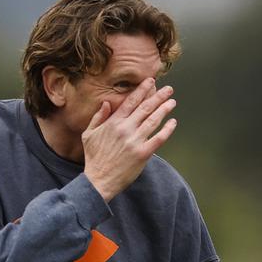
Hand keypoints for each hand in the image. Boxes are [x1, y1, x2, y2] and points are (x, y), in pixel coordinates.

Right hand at [82, 78, 177, 201]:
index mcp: (113, 123)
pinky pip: (159, 139)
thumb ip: (98, 117)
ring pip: (153, 121)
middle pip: (145, 108)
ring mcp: (135, 141)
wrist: (99, 180)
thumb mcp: (89, 134)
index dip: (142, 90)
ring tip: (172, 102)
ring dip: (165, 109)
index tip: (151, 82)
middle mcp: (125, 129)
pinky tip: (173, 122)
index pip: (131, 102)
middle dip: (158, 96)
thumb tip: (107, 103)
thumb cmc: (94, 158)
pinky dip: (167, 130)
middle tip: (169, 89)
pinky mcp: (143, 153)